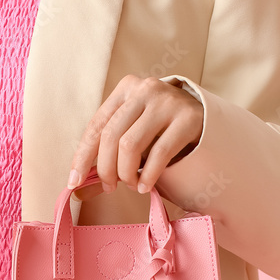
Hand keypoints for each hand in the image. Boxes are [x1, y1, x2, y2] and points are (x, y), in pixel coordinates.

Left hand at [68, 74, 202, 200]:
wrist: (205, 116)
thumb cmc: (160, 129)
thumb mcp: (132, 133)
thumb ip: (107, 155)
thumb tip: (79, 190)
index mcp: (125, 89)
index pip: (96, 126)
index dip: (82, 156)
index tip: (74, 182)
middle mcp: (144, 90)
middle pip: (111, 136)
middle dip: (105, 169)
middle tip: (109, 187)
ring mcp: (168, 102)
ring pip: (131, 144)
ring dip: (126, 173)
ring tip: (131, 186)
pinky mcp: (188, 118)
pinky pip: (160, 152)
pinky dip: (148, 175)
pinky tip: (145, 187)